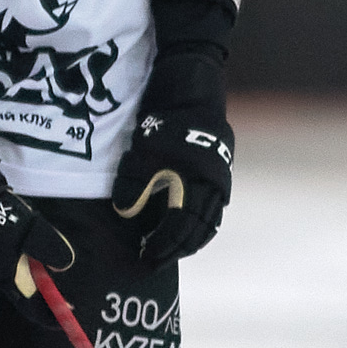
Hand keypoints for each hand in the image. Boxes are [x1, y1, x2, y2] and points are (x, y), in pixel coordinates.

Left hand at [111, 55, 233, 262]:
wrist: (192, 87)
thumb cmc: (165, 120)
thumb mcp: (143, 152)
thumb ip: (134, 184)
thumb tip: (126, 212)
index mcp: (197, 184)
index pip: (182, 228)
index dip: (165, 245)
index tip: (148, 256)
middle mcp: (214, 186)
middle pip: (200, 230)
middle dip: (179, 248)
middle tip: (157, 260)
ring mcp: (220, 179)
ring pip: (210, 220)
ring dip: (192, 238)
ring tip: (172, 249)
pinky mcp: (219, 170)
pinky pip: (213, 206)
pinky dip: (200, 221)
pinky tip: (186, 226)